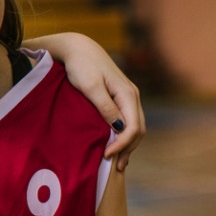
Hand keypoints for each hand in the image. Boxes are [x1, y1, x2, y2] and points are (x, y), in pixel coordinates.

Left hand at [63, 51, 145, 171]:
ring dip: (127, 144)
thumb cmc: (81, 66)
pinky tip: (116, 145)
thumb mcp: (90, 86)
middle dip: (128, 149)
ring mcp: (127, 96)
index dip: (123, 145)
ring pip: (134, 126)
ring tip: (117, 162)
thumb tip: (118, 129)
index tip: (107, 156)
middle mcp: (132, 96)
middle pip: (138, 129)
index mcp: (128, 94)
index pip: (133, 127)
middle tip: (114, 167)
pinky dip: (124, 135)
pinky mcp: (119, 97)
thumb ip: (105, 107)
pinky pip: (127, 120)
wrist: (77, 48)